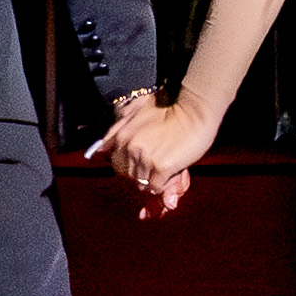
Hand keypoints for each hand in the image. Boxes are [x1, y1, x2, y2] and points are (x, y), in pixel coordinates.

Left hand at [98, 86, 209, 216]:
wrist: (195, 110)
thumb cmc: (170, 108)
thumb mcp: (137, 109)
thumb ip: (118, 125)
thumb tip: (100, 150)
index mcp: (121, 135)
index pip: (115, 162)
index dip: (128, 164)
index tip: (141, 161)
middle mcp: (130, 147)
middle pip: (127, 175)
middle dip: (139, 174)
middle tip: (155, 165)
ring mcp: (145, 158)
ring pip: (141, 184)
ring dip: (152, 180)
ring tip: (164, 167)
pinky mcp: (162, 167)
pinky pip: (156, 187)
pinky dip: (162, 185)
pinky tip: (170, 172)